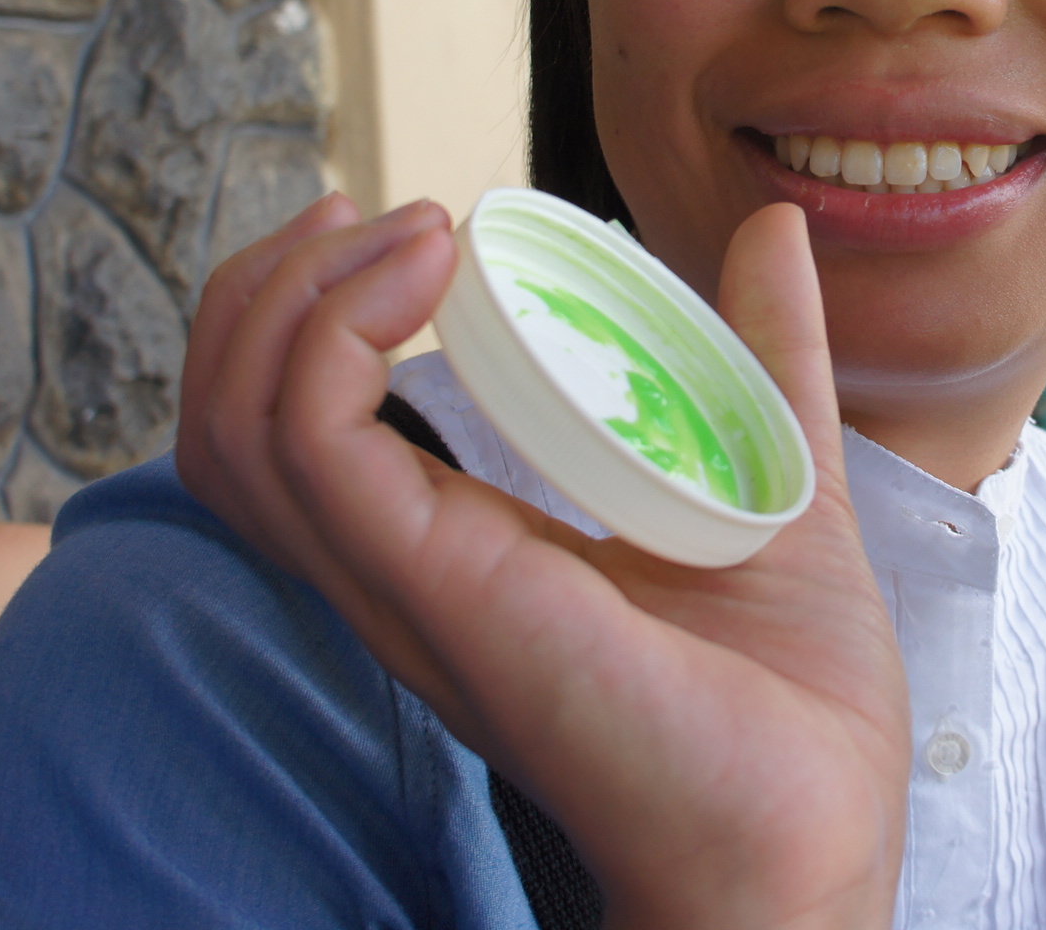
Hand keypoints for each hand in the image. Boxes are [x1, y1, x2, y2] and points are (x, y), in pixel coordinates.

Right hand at [175, 196, 907, 929]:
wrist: (816, 832)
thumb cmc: (795, 702)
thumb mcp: (776, 471)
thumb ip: (766, 351)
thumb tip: (774, 229)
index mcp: (460, 550)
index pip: (298, 434)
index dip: (306, 315)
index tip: (403, 227)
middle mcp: (406, 568)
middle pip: (229, 425)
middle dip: (260, 291)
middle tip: (362, 213)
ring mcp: (409, 579)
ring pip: (239, 430)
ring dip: (288, 298)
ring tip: (402, 234)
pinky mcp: (436, 581)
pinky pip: (310, 443)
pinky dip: (331, 336)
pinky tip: (422, 274)